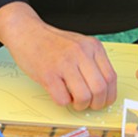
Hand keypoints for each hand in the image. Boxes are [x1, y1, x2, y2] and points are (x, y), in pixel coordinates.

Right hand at [0, 2, 116, 110]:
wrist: (26, 31)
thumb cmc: (52, 42)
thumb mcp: (79, 44)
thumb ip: (92, 62)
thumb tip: (103, 90)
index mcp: (92, 46)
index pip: (111, 77)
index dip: (109, 95)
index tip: (103, 101)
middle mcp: (81, 53)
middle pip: (100, 89)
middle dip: (97, 104)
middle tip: (88, 104)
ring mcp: (64, 63)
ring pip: (84, 97)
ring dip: (80, 105)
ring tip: (73, 99)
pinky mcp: (48, 74)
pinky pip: (63, 99)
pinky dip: (63, 102)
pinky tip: (59, 92)